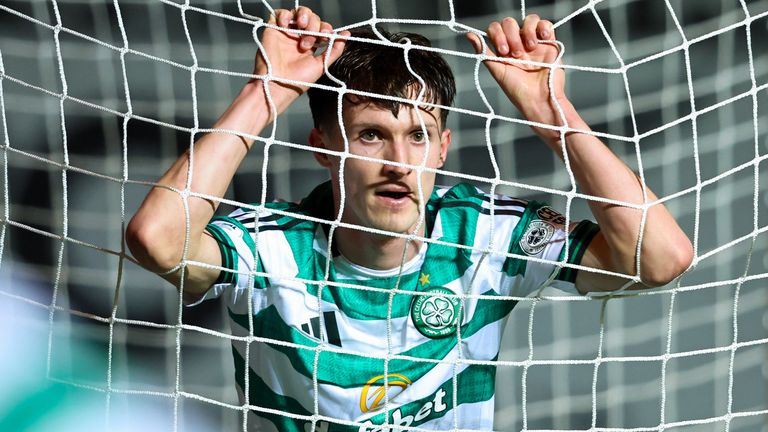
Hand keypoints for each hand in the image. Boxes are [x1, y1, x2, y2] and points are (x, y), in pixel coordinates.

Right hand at [252, 7, 348, 111]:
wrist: (278, 84)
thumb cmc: (299, 80)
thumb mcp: (322, 65)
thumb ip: (334, 50)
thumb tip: (347, 35)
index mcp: (311, 44)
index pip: (321, 27)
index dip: (325, 28)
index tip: (325, 37)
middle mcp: (299, 36)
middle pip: (312, 18)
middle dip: (314, 25)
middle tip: (310, 41)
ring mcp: (287, 32)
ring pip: (298, 12)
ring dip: (304, 16)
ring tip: (301, 26)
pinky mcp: (273, 29)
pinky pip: (279, 13)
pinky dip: (285, 14)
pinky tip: (286, 25)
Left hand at [466, 15, 569, 145]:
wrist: (539, 99)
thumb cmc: (517, 90)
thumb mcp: (497, 70)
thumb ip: (484, 52)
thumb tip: (469, 35)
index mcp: (503, 48)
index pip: (496, 28)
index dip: (497, 34)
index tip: (502, 51)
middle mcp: (517, 43)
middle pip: (510, 23)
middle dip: (511, 35)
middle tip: (516, 54)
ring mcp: (533, 41)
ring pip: (528, 20)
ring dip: (527, 31)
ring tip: (530, 48)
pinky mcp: (549, 42)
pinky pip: (545, 24)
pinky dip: (543, 27)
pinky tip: (542, 38)